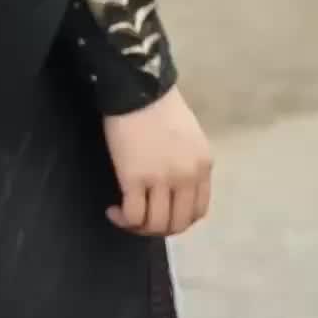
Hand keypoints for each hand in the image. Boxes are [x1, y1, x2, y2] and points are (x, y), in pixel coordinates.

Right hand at [103, 86, 212, 236]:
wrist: (137, 88)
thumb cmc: (159, 106)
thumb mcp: (189, 137)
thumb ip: (188, 163)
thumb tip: (175, 186)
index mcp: (203, 166)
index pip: (197, 211)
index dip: (177, 220)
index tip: (160, 213)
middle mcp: (187, 177)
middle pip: (177, 224)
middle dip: (158, 229)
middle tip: (141, 221)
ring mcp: (162, 180)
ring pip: (156, 225)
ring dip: (139, 228)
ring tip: (124, 217)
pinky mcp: (135, 178)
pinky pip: (134, 215)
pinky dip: (123, 220)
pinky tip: (113, 210)